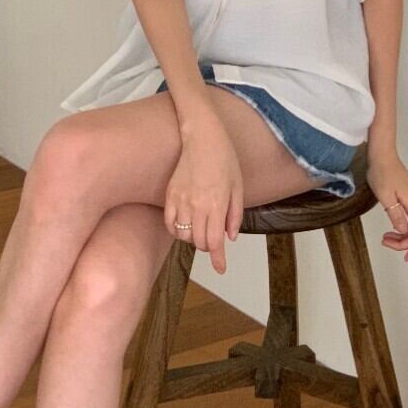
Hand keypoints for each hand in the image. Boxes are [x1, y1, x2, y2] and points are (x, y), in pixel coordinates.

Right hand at [163, 108, 243, 274]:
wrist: (203, 138)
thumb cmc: (225, 161)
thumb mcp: (238, 188)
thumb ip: (234, 216)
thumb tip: (230, 238)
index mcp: (217, 204)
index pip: (215, 241)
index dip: (218, 258)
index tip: (220, 269)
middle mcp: (198, 205)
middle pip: (199, 241)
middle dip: (208, 245)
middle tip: (214, 239)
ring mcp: (181, 200)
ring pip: (183, 235)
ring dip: (193, 238)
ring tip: (200, 227)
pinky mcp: (170, 195)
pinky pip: (170, 223)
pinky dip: (177, 230)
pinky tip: (184, 225)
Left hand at [365, 150, 407, 261]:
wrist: (383, 156)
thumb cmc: (382, 173)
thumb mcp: (385, 197)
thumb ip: (396, 215)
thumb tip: (403, 231)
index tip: (406, 257)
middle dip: (405, 243)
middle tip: (385, 242)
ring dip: (402, 236)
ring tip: (385, 237)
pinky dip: (403, 227)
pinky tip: (391, 227)